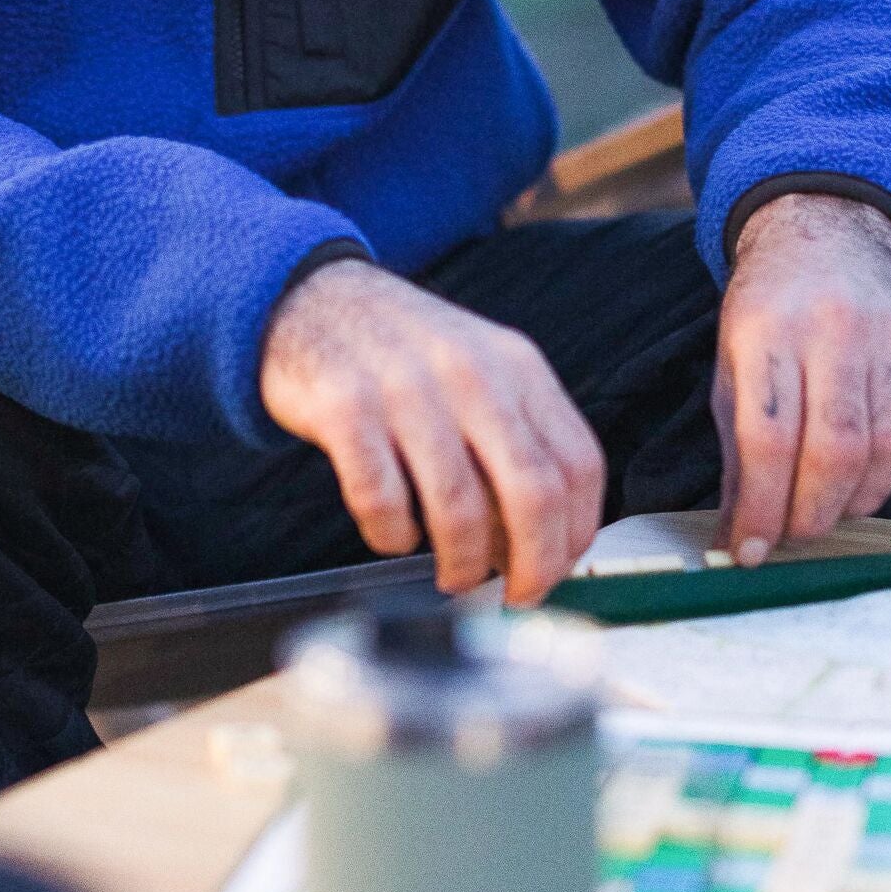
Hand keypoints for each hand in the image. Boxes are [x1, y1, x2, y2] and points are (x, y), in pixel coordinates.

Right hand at [258, 259, 604, 604]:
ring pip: (458, 509)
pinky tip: (392, 532)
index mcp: (515, 364)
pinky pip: (381, 501)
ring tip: (453, 574)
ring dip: (461, 563)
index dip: (576, 534)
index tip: (559, 568)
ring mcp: (405, 387)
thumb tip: (546, 539)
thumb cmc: (402, 351)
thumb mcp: (478, 367)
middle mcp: (468, 371)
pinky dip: (391, 536)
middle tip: (516, 594)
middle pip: (531, 493)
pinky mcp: (344, 407)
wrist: (313, 297)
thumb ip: (518, 437)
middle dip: (532, 565)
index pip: (578, 465)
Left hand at [716, 194, 890, 561]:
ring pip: (890, 449)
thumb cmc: (771, 311)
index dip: (761, 506)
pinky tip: (875, 462)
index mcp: (767, 326)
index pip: (768, 435)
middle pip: (836, 449)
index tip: (751, 552)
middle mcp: (835, 325)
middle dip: (813, 513)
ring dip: (859, 497)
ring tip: (833, 501)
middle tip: (797, 535)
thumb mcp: (733, 362)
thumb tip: (739, 541)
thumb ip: (737, 450)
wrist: (829, 230)